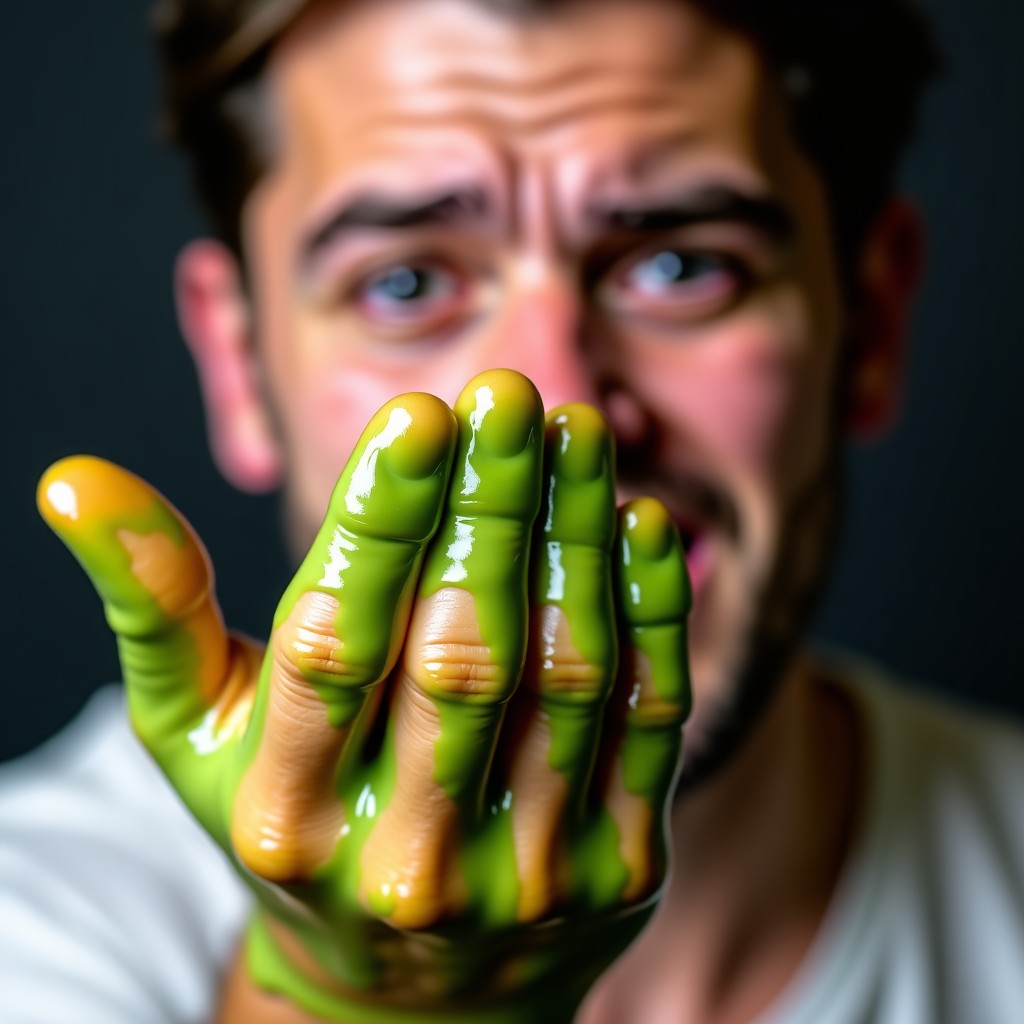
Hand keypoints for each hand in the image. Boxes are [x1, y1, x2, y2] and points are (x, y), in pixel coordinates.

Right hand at [38, 369, 690, 1022]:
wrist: (410, 984)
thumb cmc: (293, 824)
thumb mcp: (204, 732)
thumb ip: (155, 607)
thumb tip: (78, 481)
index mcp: (287, 813)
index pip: (334, 646)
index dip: (379, 523)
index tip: (418, 415)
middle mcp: (407, 854)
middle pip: (460, 653)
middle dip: (487, 510)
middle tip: (507, 396)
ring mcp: (523, 870)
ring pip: (565, 674)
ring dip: (575, 540)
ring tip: (578, 431)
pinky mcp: (617, 867)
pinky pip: (646, 719)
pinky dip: (650, 614)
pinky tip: (641, 524)